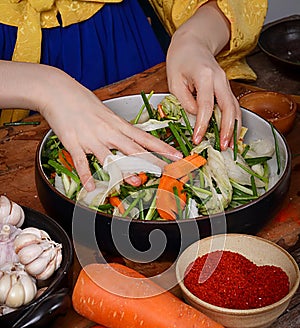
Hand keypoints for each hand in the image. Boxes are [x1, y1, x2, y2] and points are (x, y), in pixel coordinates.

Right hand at [40, 69, 181, 190]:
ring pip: (110, 157)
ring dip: (123, 170)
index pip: (144, 138)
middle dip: (151, 161)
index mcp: (117, 124)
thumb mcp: (105, 113)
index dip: (162, 148)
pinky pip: (81, 161)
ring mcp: (91, 138)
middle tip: (166, 172)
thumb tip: (129, 142)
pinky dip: (86, 175)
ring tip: (136, 181)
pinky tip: (91, 187)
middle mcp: (107, 132)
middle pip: (134, 149)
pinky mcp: (73, 142)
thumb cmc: (81, 100)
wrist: (56, 89)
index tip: (177, 156)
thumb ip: (117, 129)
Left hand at [166, 1, 240, 149]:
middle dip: (227, 129)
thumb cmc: (180, 61)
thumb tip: (196, 118)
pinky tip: (232, 135)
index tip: (198, 139)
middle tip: (224, 147)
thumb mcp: (174, 81)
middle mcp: (220, 79)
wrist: (193, 43)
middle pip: (228, 107)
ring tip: (231, 146)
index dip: (203, 124)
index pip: (206, 105)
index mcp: (205, 75)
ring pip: (235, 108)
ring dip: (234, 128)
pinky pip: (233, 107)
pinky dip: (234, 122)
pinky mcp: (227, 88)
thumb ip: (184, 101)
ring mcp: (226, 83)